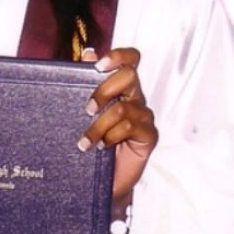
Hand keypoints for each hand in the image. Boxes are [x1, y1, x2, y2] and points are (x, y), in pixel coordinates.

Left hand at [79, 48, 158, 209]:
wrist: (104, 181)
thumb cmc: (94, 143)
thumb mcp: (84, 113)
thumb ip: (85, 83)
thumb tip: (88, 52)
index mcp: (122, 88)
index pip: (130, 61)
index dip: (119, 55)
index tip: (99, 64)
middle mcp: (136, 98)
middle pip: (129, 76)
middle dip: (104, 90)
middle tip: (87, 108)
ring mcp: (144, 117)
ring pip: (123, 108)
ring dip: (99, 125)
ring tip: (85, 142)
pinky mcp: (148, 136)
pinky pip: (130, 127)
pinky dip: (111, 136)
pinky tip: (101, 147)